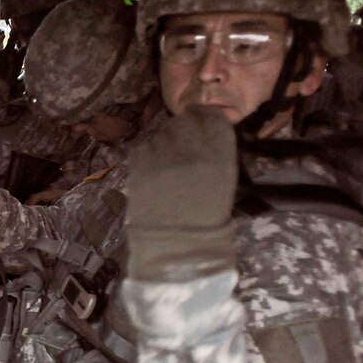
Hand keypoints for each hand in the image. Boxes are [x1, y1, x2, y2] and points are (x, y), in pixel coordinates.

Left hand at [125, 109, 237, 281]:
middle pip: (183, 122)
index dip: (202, 117)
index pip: (211, 117)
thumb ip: (215, 150)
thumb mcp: (223, 180)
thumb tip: (200, 126)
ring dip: (162, 143)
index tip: (197, 122)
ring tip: (165, 165)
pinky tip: (151, 172)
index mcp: (220, 156)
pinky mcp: (139, 166)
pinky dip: (145, 155)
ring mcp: (163, 157)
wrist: (177, 246)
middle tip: (178, 148)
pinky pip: (141, 147)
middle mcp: (193, 151)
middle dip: (180, 131)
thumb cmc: (205, 216)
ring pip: (160, 133)